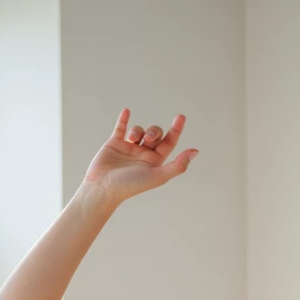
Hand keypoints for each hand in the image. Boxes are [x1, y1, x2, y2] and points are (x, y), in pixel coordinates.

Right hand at [83, 108, 197, 202]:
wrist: (104, 188)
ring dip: (138, 130)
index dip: (176, 129)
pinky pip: (121, 128)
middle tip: (149, 139)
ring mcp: (128, 148)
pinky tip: (126, 112)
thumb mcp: (158, 176)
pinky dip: (124, 120)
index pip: (169, 143)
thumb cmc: (131, 185)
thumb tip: (195, 152)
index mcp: (155, 163)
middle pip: (155, 134)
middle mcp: (143, 155)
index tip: (181, 116)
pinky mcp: (114, 144)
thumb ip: (177, 166)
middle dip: (155, 132)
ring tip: (133, 139)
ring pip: (139, 130)